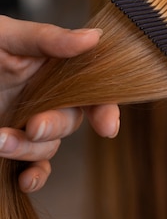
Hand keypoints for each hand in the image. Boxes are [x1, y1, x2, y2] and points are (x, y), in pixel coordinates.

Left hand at [0, 16, 119, 192]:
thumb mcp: (7, 36)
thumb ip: (47, 39)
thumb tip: (93, 38)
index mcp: (52, 68)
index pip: (91, 89)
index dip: (105, 108)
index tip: (106, 126)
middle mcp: (44, 97)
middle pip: (71, 121)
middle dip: (55, 127)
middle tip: (33, 126)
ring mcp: (27, 124)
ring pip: (48, 148)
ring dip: (29, 150)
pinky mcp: (10, 147)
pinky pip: (34, 169)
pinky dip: (34, 178)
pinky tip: (23, 181)